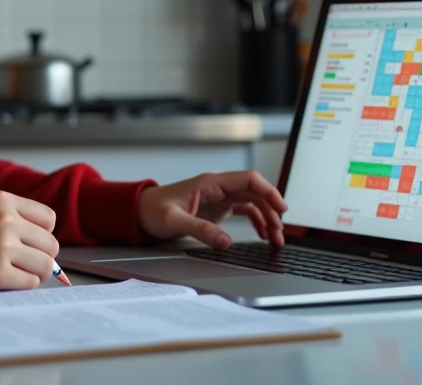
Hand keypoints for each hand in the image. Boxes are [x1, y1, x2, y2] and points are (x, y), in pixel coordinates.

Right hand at [0, 191, 59, 292]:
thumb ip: (12, 219)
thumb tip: (48, 247)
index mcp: (3, 200)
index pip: (48, 218)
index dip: (43, 233)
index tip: (32, 242)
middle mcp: (6, 220)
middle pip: (51, 244)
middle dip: (42, 256)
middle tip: (26, 262)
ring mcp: (2, 247)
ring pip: (44, 265)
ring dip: (35, 273)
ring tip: (18, 273)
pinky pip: (29, 282)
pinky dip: (22, 284)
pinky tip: (6, 280)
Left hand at [137, 170, 288, 248]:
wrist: (140, 212)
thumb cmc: (153, 210)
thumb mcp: (174, 221)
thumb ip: (200, 230)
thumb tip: (226, 242)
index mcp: (210, 183)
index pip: (248, 180)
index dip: (268, 191)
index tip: (281, 208)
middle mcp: (218, 188)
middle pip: (255, 192)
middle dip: (272, 210)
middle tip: (280, 233)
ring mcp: (220, 198)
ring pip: (253, 202)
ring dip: (267, 217)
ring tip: (275, 238)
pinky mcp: (218, 209)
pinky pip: (245, 211)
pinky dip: (257, 221)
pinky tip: (262, 235)